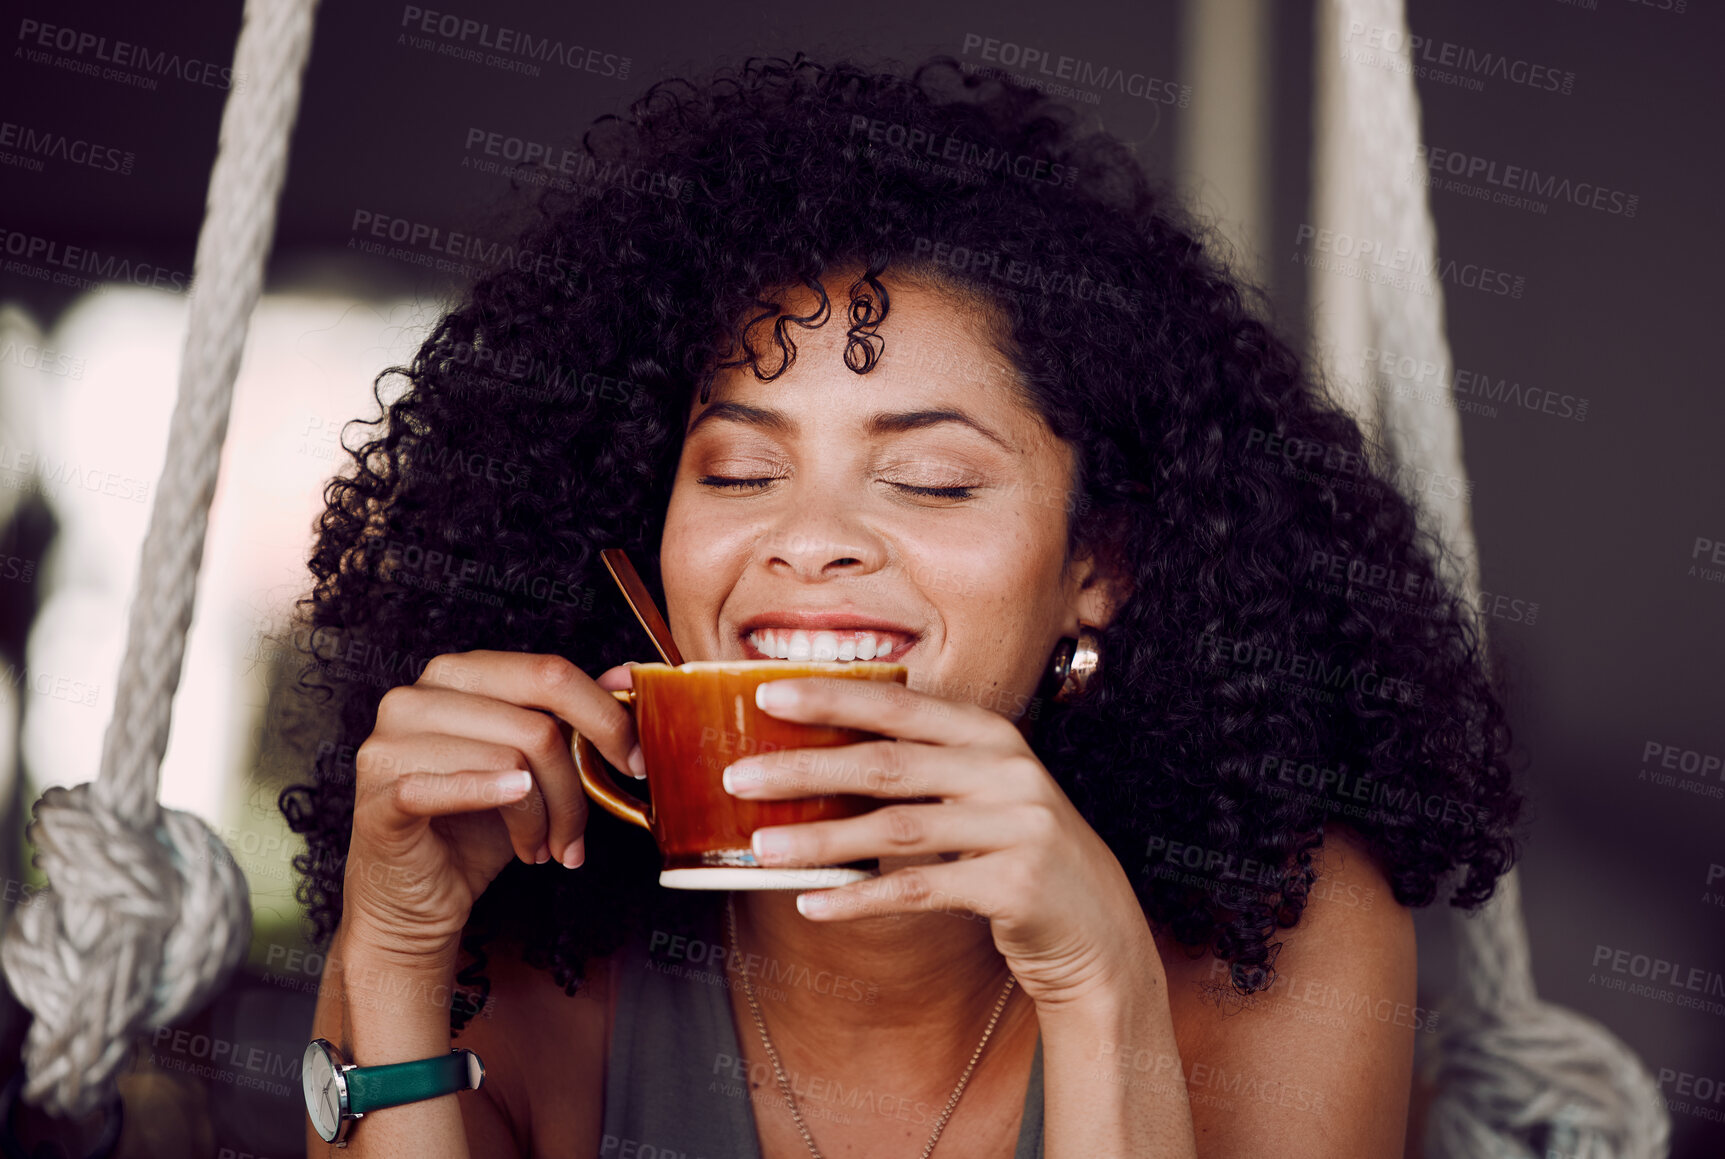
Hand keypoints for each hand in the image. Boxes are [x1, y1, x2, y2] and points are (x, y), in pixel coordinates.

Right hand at [342, 651, 639, 962]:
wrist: (413, 901)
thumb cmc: (472, 829)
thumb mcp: (532, 765)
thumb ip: (571, 716)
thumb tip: (626, 675)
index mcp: (455, 675)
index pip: (548, 673)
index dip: (604, 718)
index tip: (633, 760)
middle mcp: (416, 697)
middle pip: (536, 723)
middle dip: (575, 783)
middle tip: (582, 828)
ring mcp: (389, 743)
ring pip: (511, 760)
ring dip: (544, 818)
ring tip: (544, 848)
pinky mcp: (380, 795)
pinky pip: (455, 788)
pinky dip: (501, 807)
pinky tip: (524, 838)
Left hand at [721, 677, 1159, 1006]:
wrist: (1097, 928)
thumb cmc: (1016, 853)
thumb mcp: (981, 793)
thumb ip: (923, 769)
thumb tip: (817, 757)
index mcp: (991, 736)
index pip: (900, 707)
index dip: (832, 698)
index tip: (765, 693)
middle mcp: (1007, 771)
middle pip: (888, 763)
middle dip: (805, 769)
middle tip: (739, 778)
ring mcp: (1016, 826)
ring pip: (896, 829)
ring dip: (820, 840)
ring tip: (761, 850)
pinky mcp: (1015, 885)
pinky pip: (919, 890)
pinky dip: (859, 899)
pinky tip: (812, 905)